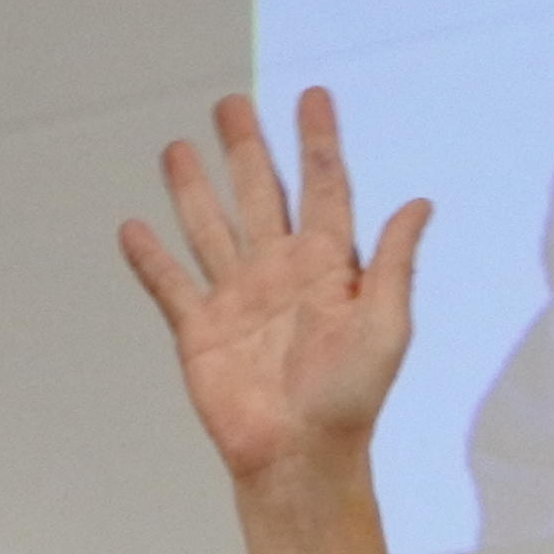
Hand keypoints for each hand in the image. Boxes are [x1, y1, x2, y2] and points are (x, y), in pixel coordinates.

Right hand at [120, 88, 425, 553]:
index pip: (324, 189)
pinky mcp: (199, 331)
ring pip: (210, 227)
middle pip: (259, 194)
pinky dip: (149, 257)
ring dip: (194, 188)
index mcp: (328, 268)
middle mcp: (279, 273)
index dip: (318, 143)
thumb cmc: (350, 400)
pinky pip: (169, 284)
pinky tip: (133, 227)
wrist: (299, 458)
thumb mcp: (388, 328)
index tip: (314, 96)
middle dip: (246, 148)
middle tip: (232, 103)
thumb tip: (420, 203)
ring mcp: (236, 299)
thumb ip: (397, 264)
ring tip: (178, 148)